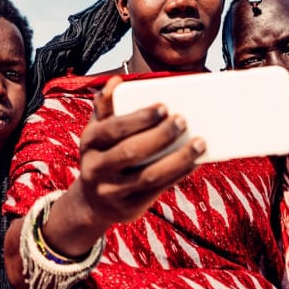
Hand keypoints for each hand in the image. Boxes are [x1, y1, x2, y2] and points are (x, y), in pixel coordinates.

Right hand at [72, 76, 204, 228]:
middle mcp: (96, 168)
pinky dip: (178, 175)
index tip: (163, 106)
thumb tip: (116, 81)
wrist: (92, 202)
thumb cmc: (102, 156)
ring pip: (149, 175)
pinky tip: (194, 162)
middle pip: (131, 152)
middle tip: (183, 120)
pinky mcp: (129, 207)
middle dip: (160, 136)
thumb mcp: (96, 133)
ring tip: (200, 143)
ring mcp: (112, 191)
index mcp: (89, 143)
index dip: (138, 118)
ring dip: (178, 159)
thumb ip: (105, 108)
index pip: (113, 129)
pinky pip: (158, 190)